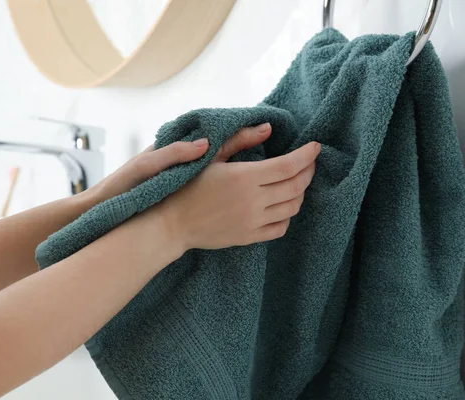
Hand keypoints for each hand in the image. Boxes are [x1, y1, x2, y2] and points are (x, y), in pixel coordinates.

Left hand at [85, 123, 274, 204]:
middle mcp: (190, 162)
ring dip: (248, 169)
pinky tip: (248, 194)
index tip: (270, 128)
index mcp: (183, 151)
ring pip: (226, 171)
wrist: (109, 208)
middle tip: (282, 153)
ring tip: (275, 173)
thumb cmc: (126, 185)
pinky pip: (216, 186)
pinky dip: (232, 185)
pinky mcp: (188, 193)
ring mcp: (191, 178)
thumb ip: (175, 154)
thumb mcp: (148, 166)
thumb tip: (204, 144)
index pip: (221, 138)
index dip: (245, 133)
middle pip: (228, 151)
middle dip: (252, 147)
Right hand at [158, 140, 320, 250]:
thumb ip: (240, 140)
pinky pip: (281, 227)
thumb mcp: (210, 157)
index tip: (315, 146)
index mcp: (244, 177)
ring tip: (296, 182)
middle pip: (296, 186)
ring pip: (292, 207)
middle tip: (308, 162)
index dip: (307, 155)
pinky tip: (282, 205)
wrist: (172, 224)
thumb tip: (268, 128)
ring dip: (300, 192)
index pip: (288, 166)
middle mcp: (253, 201)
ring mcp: (253, 222)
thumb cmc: (187, 186)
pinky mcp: (249, 237)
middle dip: (308, 172)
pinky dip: (288, 215)